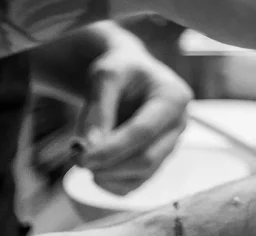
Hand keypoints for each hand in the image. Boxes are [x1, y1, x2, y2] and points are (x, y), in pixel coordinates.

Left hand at [75, 40, 192, 194]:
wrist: (126, 74)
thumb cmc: (118, 70)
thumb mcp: (104, 75)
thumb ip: (97, 110)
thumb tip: (89, 148)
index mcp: (174, 97)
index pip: (143, 132)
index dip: (111, 149)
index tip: (80, 158)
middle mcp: (179, 124)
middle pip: (146, 159)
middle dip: (109, 164)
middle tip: (76, 157)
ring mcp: (170, 144)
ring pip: (140, 176)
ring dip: (107, 174)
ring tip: (83, 155)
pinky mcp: (157, 161)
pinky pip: (134, 185)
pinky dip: (109, 183)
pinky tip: (95, 165)